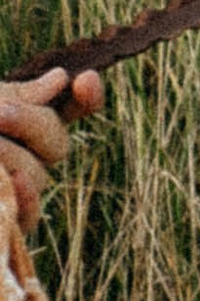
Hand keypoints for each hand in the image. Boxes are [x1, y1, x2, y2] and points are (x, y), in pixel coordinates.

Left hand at [0, 66, 100, 232]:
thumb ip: (16, 97)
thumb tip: (61, 79)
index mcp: (25, 124)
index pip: (71, 111)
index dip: (87, 98)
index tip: (86, 80)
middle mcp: (30, 157)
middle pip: (57, 143)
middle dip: (31, 123)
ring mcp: (22, 191)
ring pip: (39, 175)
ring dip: (10, 157)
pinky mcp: (10, 221)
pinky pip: (30, 214)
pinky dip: (26, 197)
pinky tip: (14, 181)